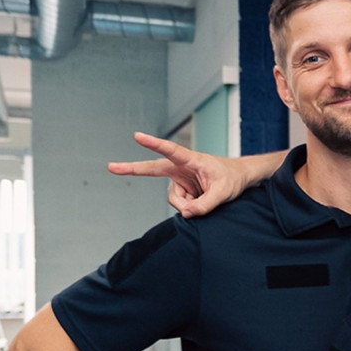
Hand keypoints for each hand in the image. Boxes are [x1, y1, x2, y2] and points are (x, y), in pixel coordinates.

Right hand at [107, 132, 248, 217]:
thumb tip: (186, 214)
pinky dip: (190, 207)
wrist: (240, 179)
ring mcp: (180, 178)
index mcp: (192, 160)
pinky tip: (202, 200)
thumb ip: (205, 205)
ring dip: (188, 205)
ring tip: (205, 199)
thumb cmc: (233, 179)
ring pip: (174, 199)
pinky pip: (180, 204)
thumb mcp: (223, 193)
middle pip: (153, 169)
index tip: (137, 136)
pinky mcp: (182, 188)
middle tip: (111, 167)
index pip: (171, 150)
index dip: (154, 144)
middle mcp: (182, 167)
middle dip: (132, 168)